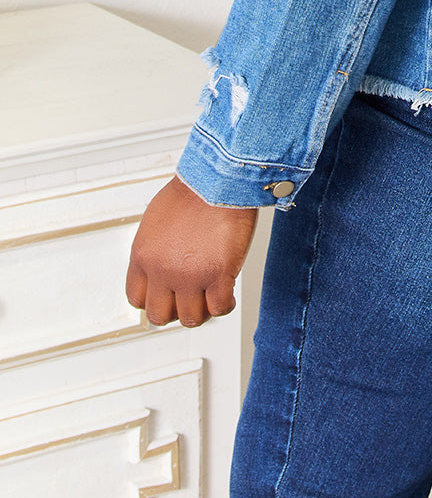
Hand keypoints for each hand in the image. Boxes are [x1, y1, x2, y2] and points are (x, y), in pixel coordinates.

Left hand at [125, 174, 257, 327]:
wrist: (218, 179)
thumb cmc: (193, 190)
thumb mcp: (157, 220)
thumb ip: (156, 249)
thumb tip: (163, 263)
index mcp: (143, 256)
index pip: (137, 298)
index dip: (155, 299)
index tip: (166, 296)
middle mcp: (162, 271)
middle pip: (159, 316)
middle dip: (175, 310)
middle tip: (189, 299)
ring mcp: (190, 276)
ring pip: (191, 318)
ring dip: (202, 310)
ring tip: (211, 296)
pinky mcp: (218, 275)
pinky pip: (219, 308)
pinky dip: (225, 305)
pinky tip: (228, 294)